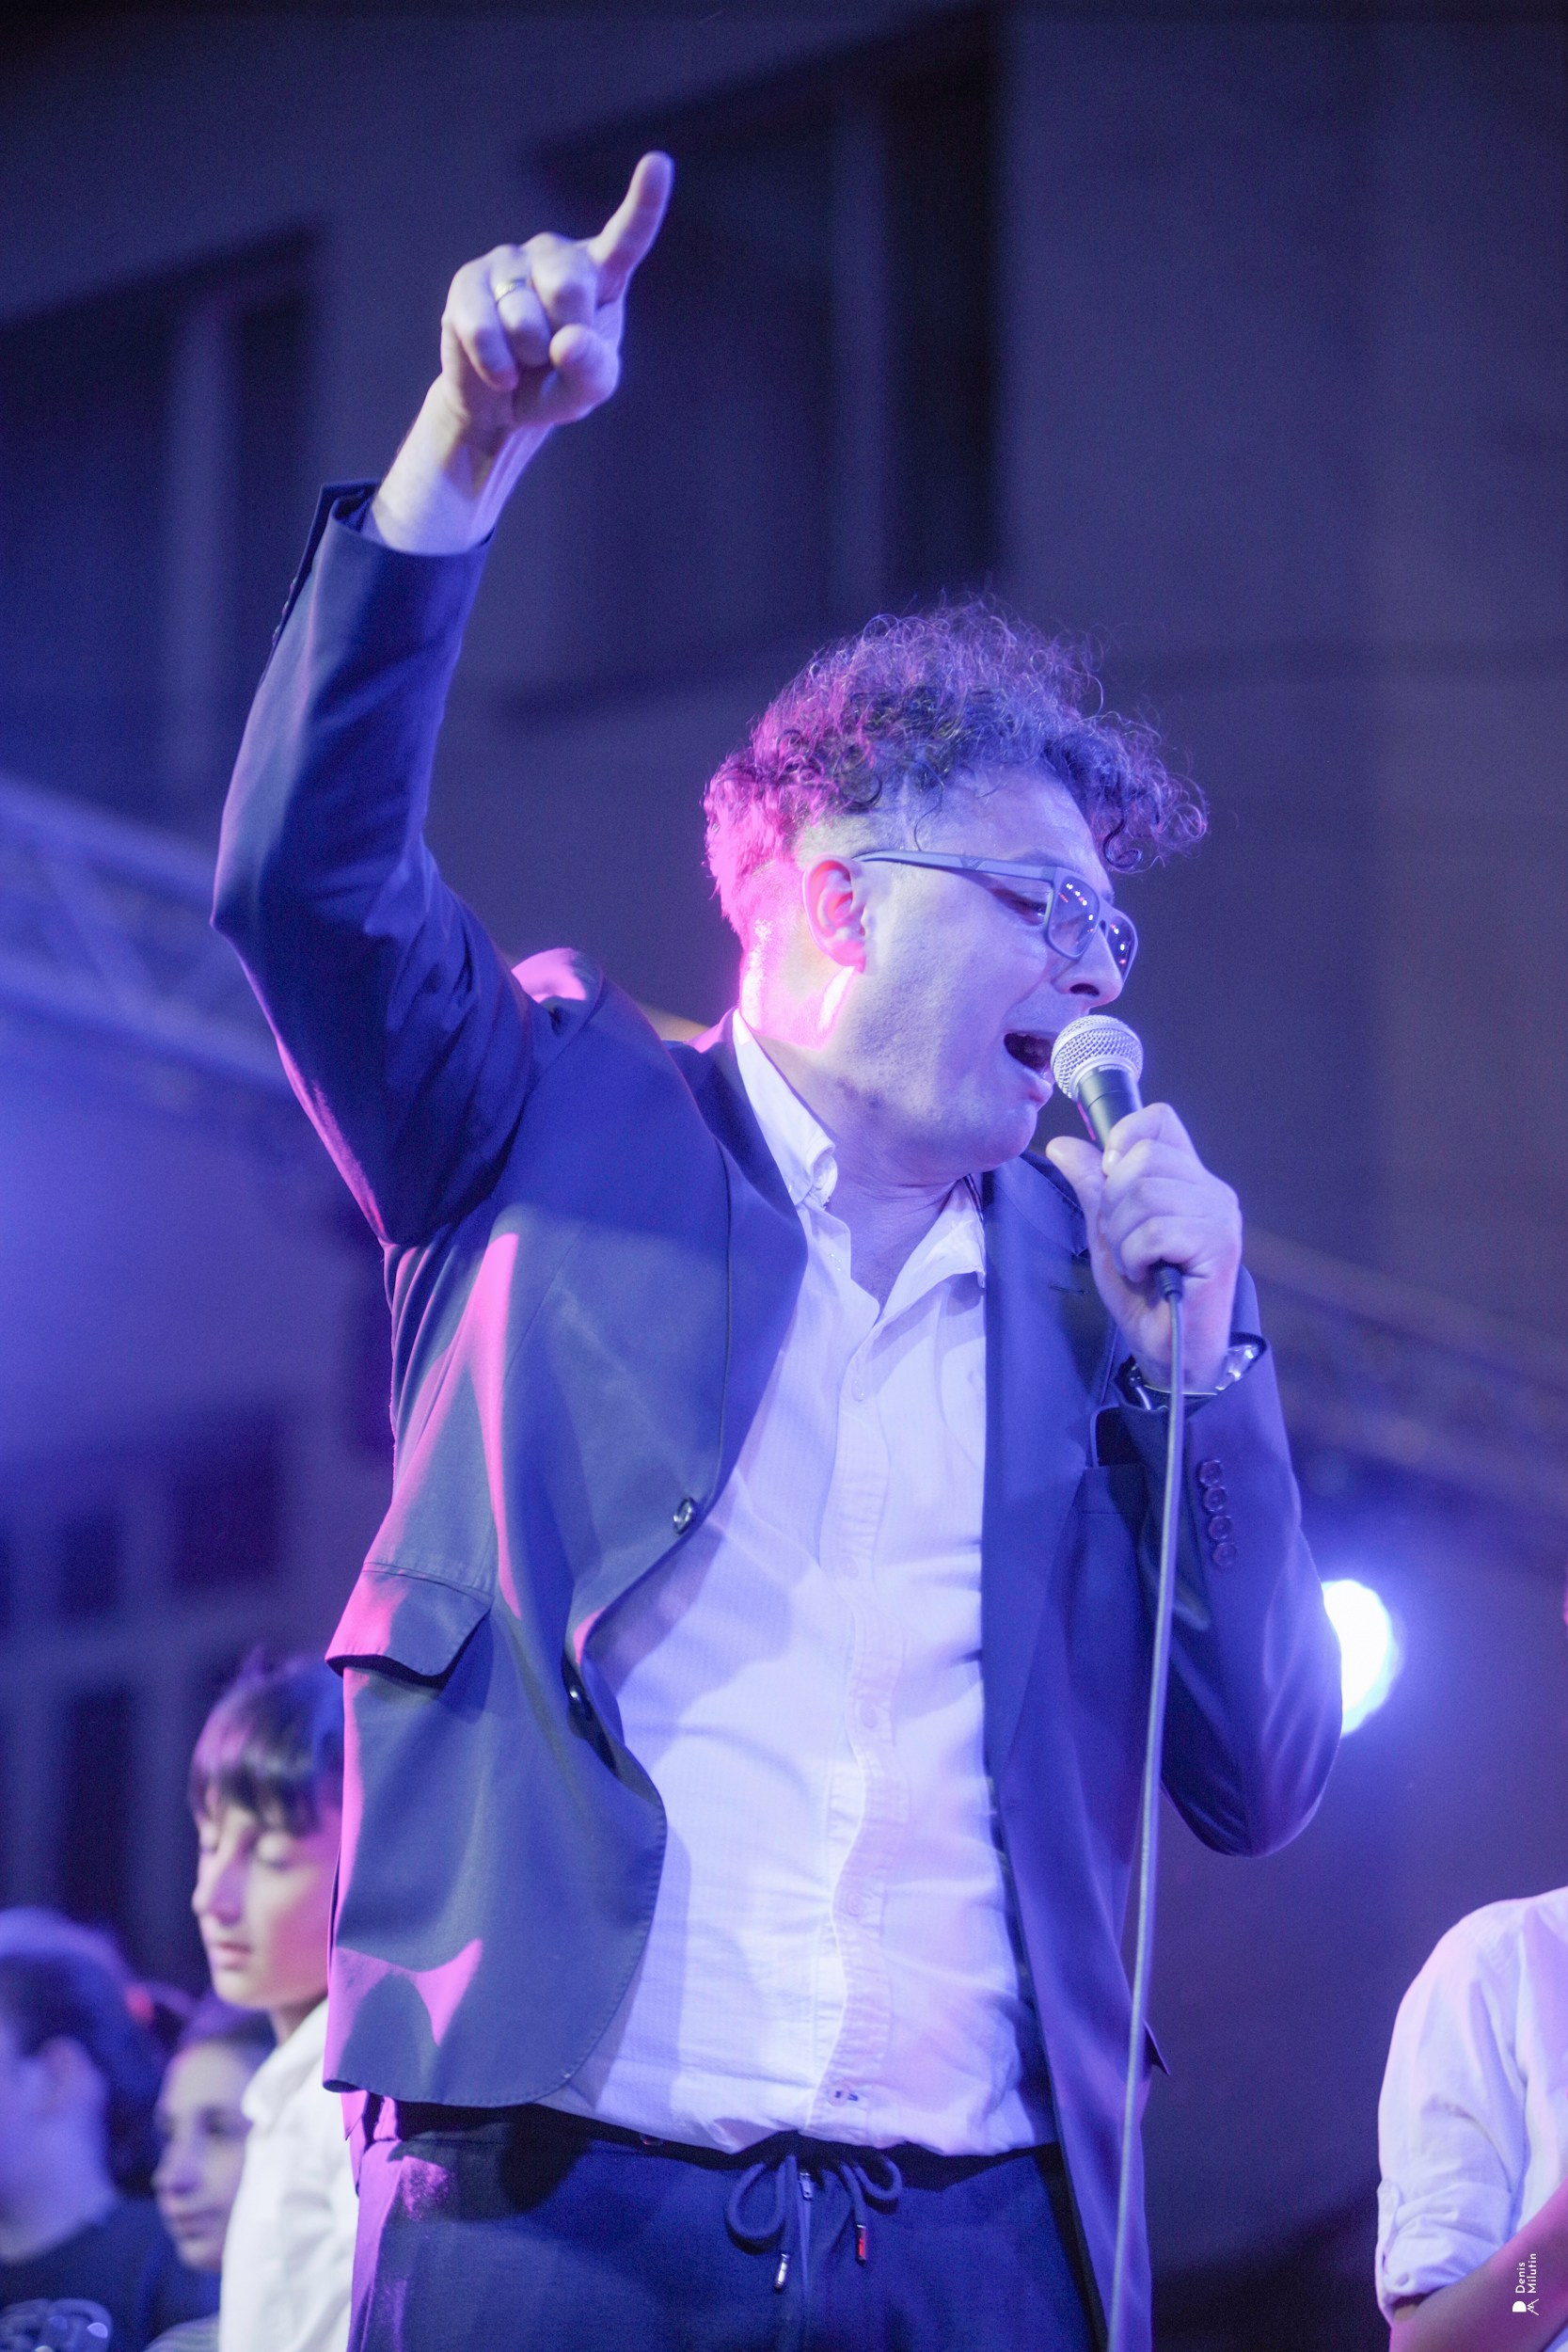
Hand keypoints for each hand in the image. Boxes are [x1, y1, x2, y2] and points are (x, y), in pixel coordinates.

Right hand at [373, 151, 672, 551]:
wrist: (500, 402)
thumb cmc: (555, 385)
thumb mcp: (588, 390)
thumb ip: (593, 371)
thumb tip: (567, 342)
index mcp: (600, 274)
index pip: (626, 237)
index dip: (643, 203)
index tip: (658, 163)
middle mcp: (556, 255)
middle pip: (568, 287)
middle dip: (562, 337)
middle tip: (554, 356)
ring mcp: (509, 261)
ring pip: (522, 317)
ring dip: (526, 357)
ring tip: (525, 359)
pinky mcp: (468, 280)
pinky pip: (483, 328)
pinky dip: (495, 364)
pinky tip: (500, 372)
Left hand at [1045, 1104, 1241, 1390]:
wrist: (1167, 1349)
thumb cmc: (1143, 1294)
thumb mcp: (1107, 1232)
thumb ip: (1092, 1187)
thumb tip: (1062, 1144)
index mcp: (1189, 1179)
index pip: (1159, 1119)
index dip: (1124, 1137)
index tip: (1110, 1178)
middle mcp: (1211, 1190)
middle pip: (1142, 1156)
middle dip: (1114, 1204)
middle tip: (1125, 1243)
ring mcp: (1219, 1216)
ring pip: (1145, 1193)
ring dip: (1123, 1237)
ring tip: (1137, 1263)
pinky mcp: (1220, 1245)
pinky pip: (1155, 1230)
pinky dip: (1136, 1256)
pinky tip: (1149, 1275)